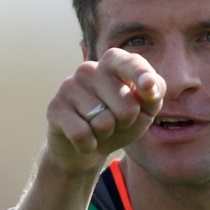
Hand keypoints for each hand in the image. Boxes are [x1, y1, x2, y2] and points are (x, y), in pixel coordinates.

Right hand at [45, 48, 164, 174]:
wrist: (87, 147)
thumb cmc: (120, 122)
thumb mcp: (144, 110)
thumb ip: (154, 95)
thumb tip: (150, 86)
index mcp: (114, 63)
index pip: (131, 64)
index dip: (142, 76)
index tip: (148, 87)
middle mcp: (90, 69)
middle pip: (127, 107)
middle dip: (125, 124)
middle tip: (113, 122)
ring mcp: (69, 86)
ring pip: (104, 123)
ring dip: (105, 135)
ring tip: (97, 129)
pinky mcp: (55, 107)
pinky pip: (82, 134)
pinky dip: (89, 145)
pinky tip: (84, 139)